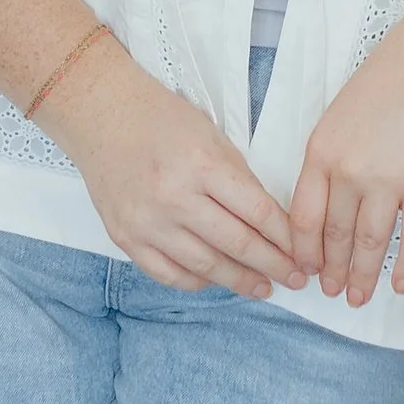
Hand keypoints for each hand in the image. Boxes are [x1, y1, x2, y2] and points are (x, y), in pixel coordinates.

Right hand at [46, 43, 308, 298]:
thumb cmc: (161, 121)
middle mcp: (174, 197)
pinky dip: (198, 282)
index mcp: (202, 165)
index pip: (258, 212)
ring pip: (206, 267)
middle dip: (273, 266)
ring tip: (262, 287)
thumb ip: (240, 181)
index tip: (302, 252)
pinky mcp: (126, 238)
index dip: (286, 238)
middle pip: (237, 245)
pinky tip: (217, 280)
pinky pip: (169, 274)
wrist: (102, 116)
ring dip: (240, 281)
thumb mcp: (213, 137)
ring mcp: (147, 222)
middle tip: (294, 279)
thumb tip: (272, 224)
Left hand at [289, 10, 403, 305]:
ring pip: (369, 242)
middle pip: (334, 234)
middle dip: (330, 269)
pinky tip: (399, 284)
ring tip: (358, 297)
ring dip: (362, 274)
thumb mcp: (339, 115)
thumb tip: (326, 202)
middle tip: (331, 292)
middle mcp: (349, 170)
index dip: (302, 249)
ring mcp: (388, 179)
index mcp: (321, 150)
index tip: (304, 268)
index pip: (302, 215)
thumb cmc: (389, 81)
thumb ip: (329, 158)